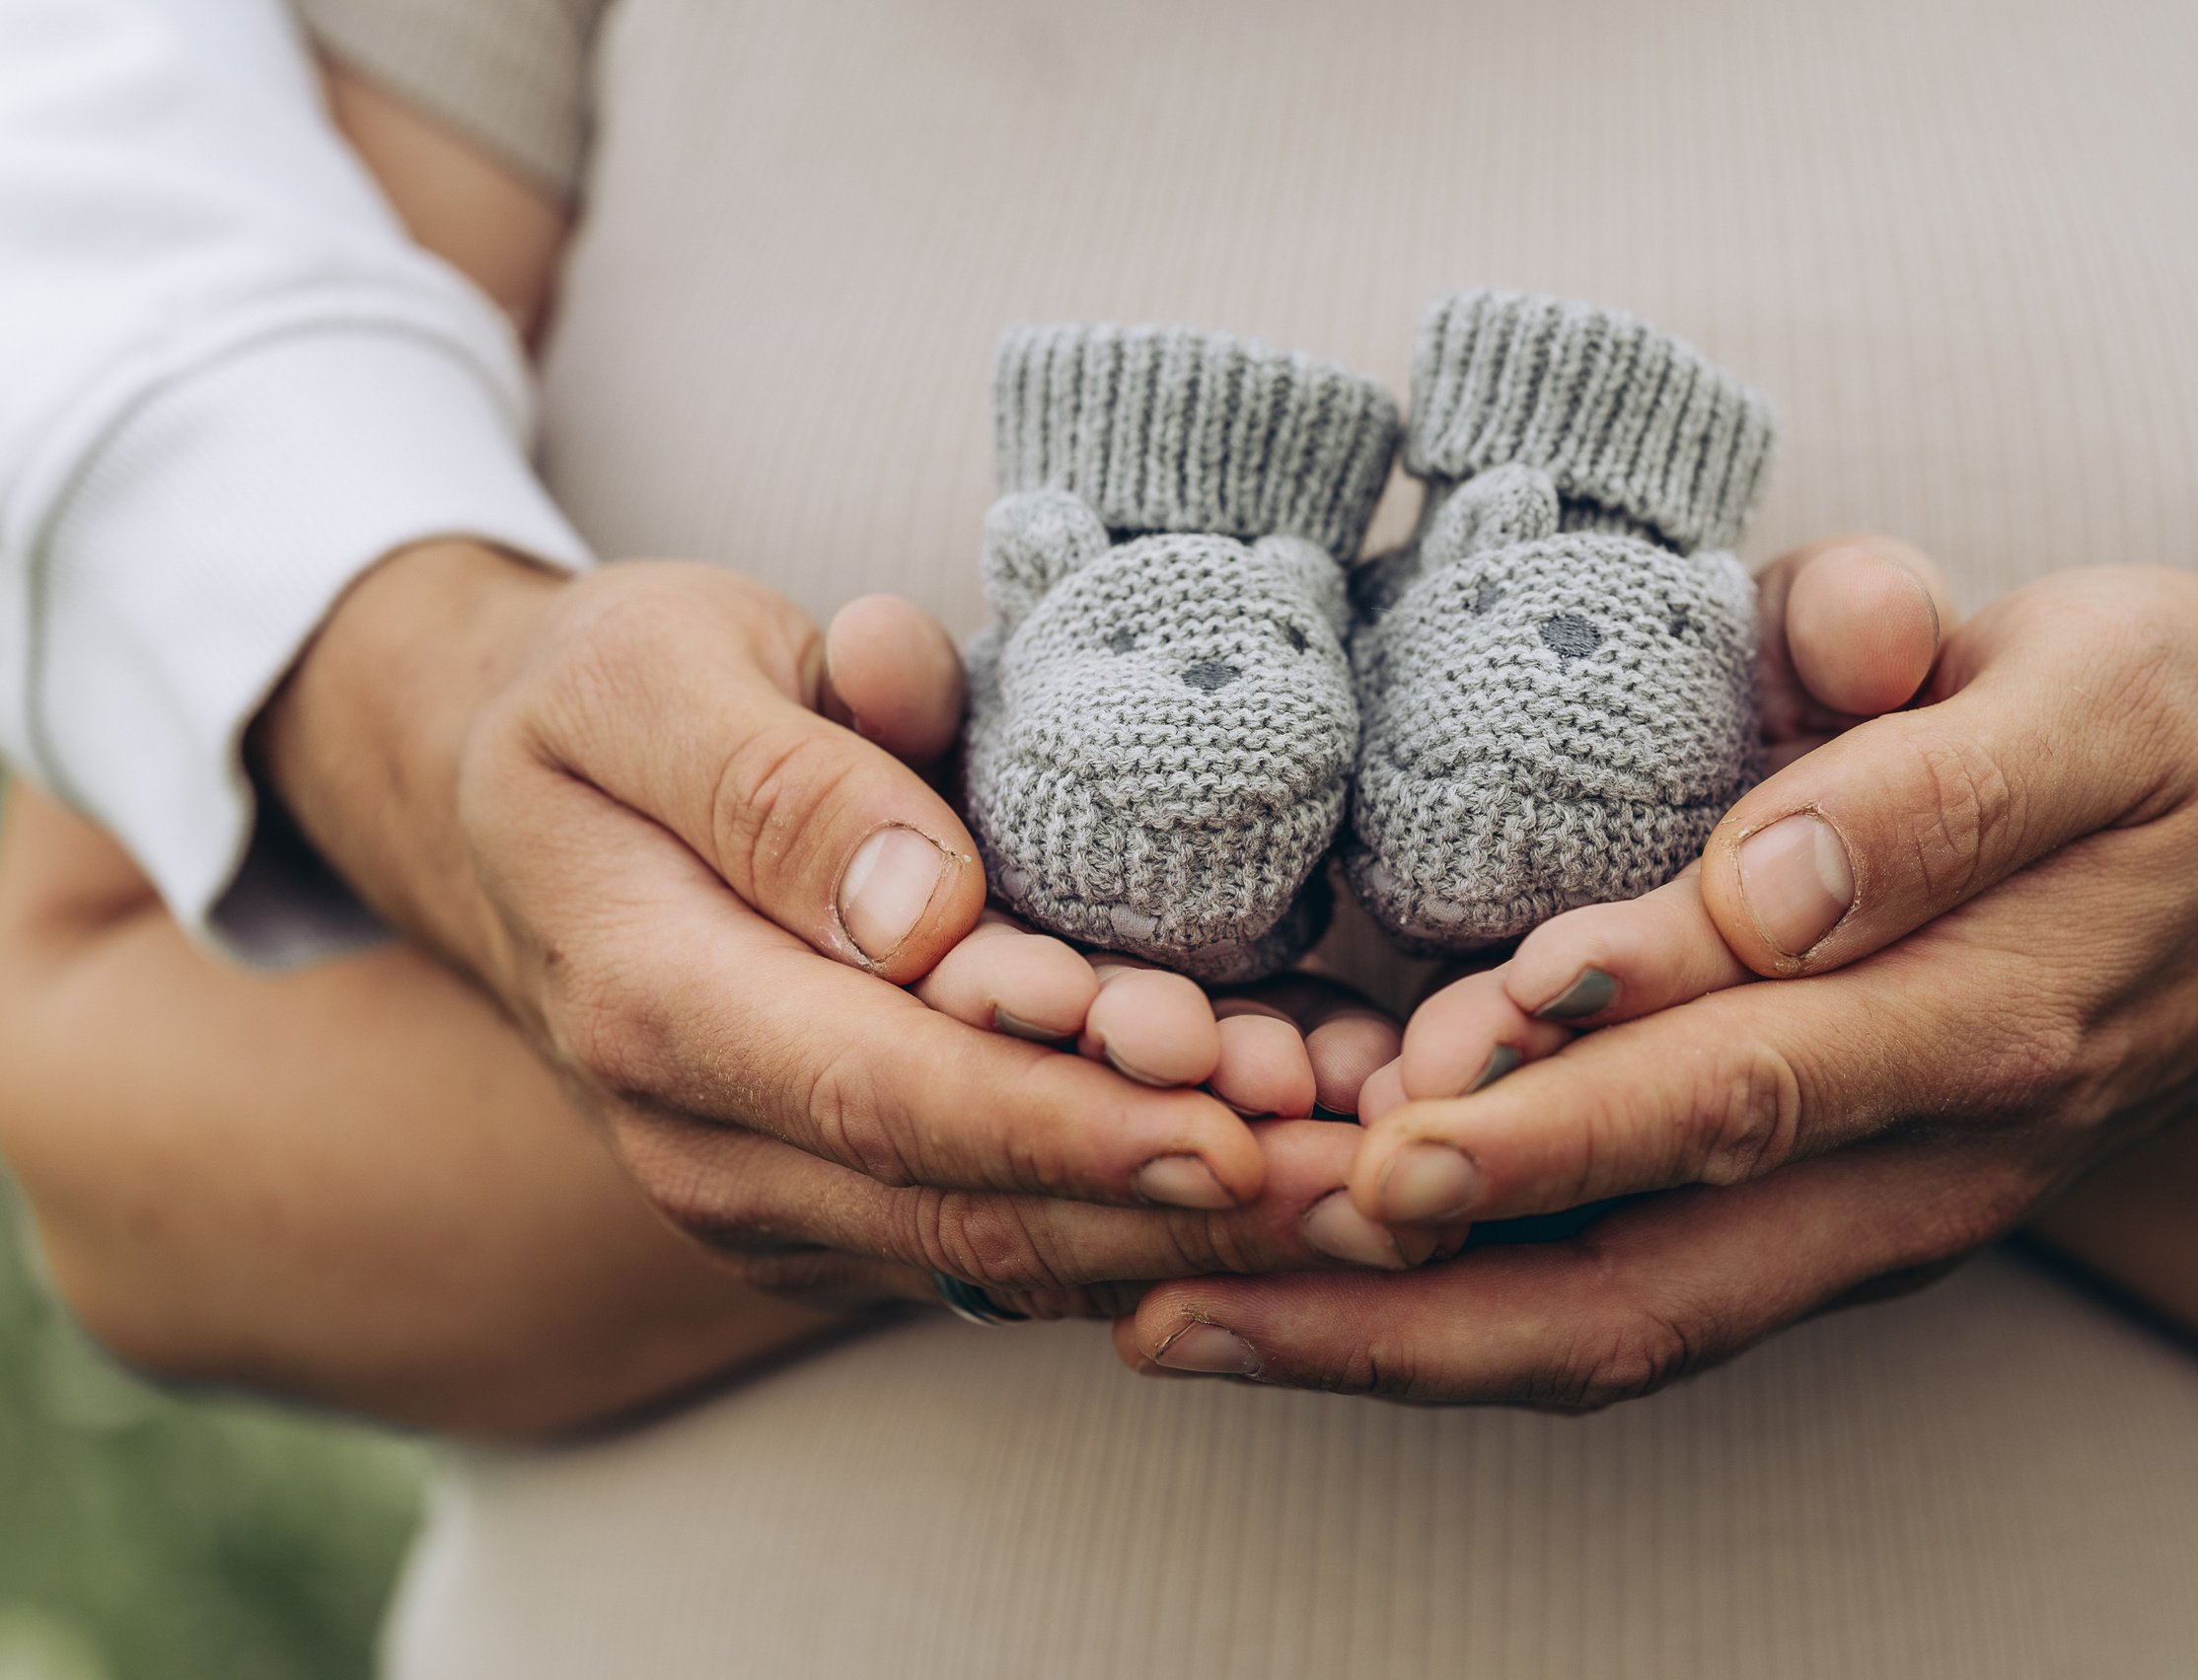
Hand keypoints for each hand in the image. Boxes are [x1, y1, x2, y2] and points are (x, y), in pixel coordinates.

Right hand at [258, 541, 1442, 1313]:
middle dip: (1177, 1208)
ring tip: (1362, 1190)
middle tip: (1367, 1181)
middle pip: (970, 1214)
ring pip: (1001, 1257)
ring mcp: (768, 1196)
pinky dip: (1140, 1221)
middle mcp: (706, 1145)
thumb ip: (781, 783)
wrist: (502, 798)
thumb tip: (922, 911)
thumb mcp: (655, 674)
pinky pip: (998, 1239)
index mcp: (659, 1006)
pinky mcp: (830, 1203)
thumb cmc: (598, 706)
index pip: (887, 1097)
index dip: (1067, 1126)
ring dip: (1186, 1237)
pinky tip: (1284, 1176)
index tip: (1232, 1130)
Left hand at [1116, 554, 2197, 1402]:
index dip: (1557, 1110)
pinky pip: (1650, 1305)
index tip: (1386, 1115)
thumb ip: (1927, 775)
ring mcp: (1885, 1215)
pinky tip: (1330, 1298)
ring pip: (1627, 1325)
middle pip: (1648, 1275)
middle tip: (1197, 1285)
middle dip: (1410, 1297)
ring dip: (1409, 1348)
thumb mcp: (2098, 686)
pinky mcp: (1846, 1223)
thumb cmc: (2184, 734)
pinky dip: (1480, 1324)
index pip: (1745, 1080)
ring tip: (1196, 1321)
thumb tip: (1765, 878)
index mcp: (1989, 1011)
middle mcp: (1926, 1158)